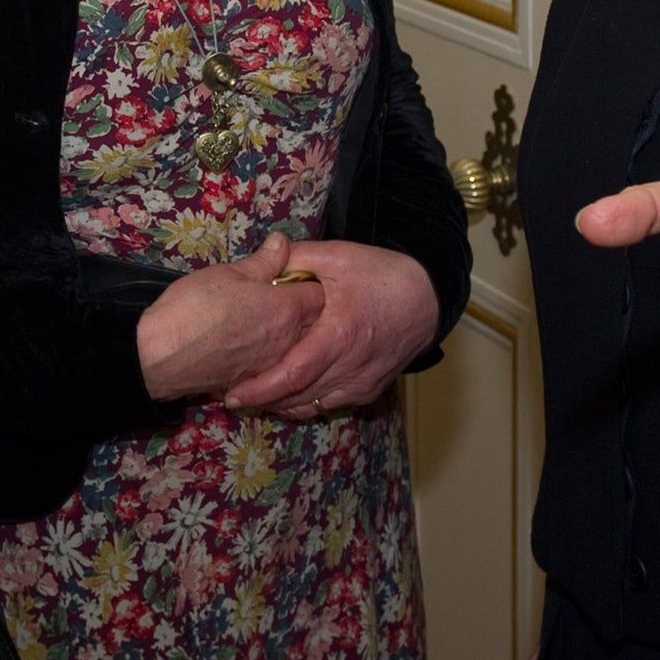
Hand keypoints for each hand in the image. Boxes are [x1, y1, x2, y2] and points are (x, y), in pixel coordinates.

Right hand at [136, 231, 324, 400]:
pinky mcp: (254, 382)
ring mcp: (272, 365)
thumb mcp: (229, 273)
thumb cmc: (195, 307)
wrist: (161, 358)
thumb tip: (282, 242)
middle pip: (313, 323)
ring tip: (260, 320)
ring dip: (288, 333)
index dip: (306, 281)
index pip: (319, 293)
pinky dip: (269, 355)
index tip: (288, 276)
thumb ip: (263, 260)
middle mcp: (288, 340)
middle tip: (276, 295)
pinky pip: (273, 365)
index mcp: (286, 309)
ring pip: (295, 346)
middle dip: (303, 308)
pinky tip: (247, 345)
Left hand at [220, 240, 438, 415]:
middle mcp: (352, 367)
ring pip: (313, 405)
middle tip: (231, 396)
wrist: (428, 298)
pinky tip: (286, 393)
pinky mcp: (369, 390)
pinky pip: (330, 403)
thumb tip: (264, 254)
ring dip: (282, 404)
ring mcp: (362, 383)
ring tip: (253, 396)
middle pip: (299, 396)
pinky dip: (306, 402)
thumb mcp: (340, 256)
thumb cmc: (382, 276)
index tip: (233, 393)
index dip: (262, 388)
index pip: (294, 373)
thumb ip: (298, 257)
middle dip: (263, 400)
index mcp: (341, 335)